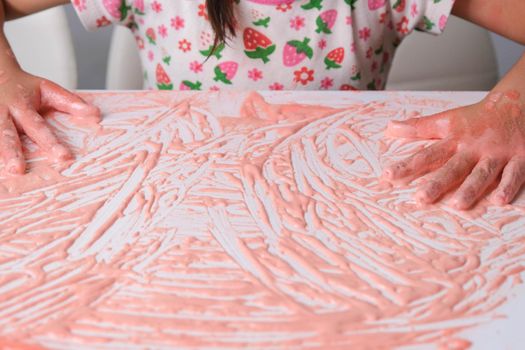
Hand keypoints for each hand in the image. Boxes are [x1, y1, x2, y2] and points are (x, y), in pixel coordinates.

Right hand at [0, 68, 99, 175]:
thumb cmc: (24, 87)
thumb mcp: (48, 89)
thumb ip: (70, 103)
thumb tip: (96, 114)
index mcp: (21, 104)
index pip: (38, 127)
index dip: (51, 142)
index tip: (64, 157)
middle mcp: (1, 112)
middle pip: (6, 133)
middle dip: (12, 151)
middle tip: (18, 170)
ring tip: (6, 170)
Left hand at [383, 91, 524, 208]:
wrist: (518, 102)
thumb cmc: (478, 117)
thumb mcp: (447, 119)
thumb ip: (419, 127)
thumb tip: (390, 127)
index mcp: (454, 140)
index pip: (427, 155)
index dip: (407, 165)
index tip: (388, 176)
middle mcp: (473, 148)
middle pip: (453, 167)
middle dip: (437, 183)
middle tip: (421, 198)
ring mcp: (497, 154)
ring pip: (482, 173)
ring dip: (471, 189)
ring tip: (458, 204)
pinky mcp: (520, 158)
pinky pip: (514, 174)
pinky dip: (508, 186)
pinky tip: (500, 200)